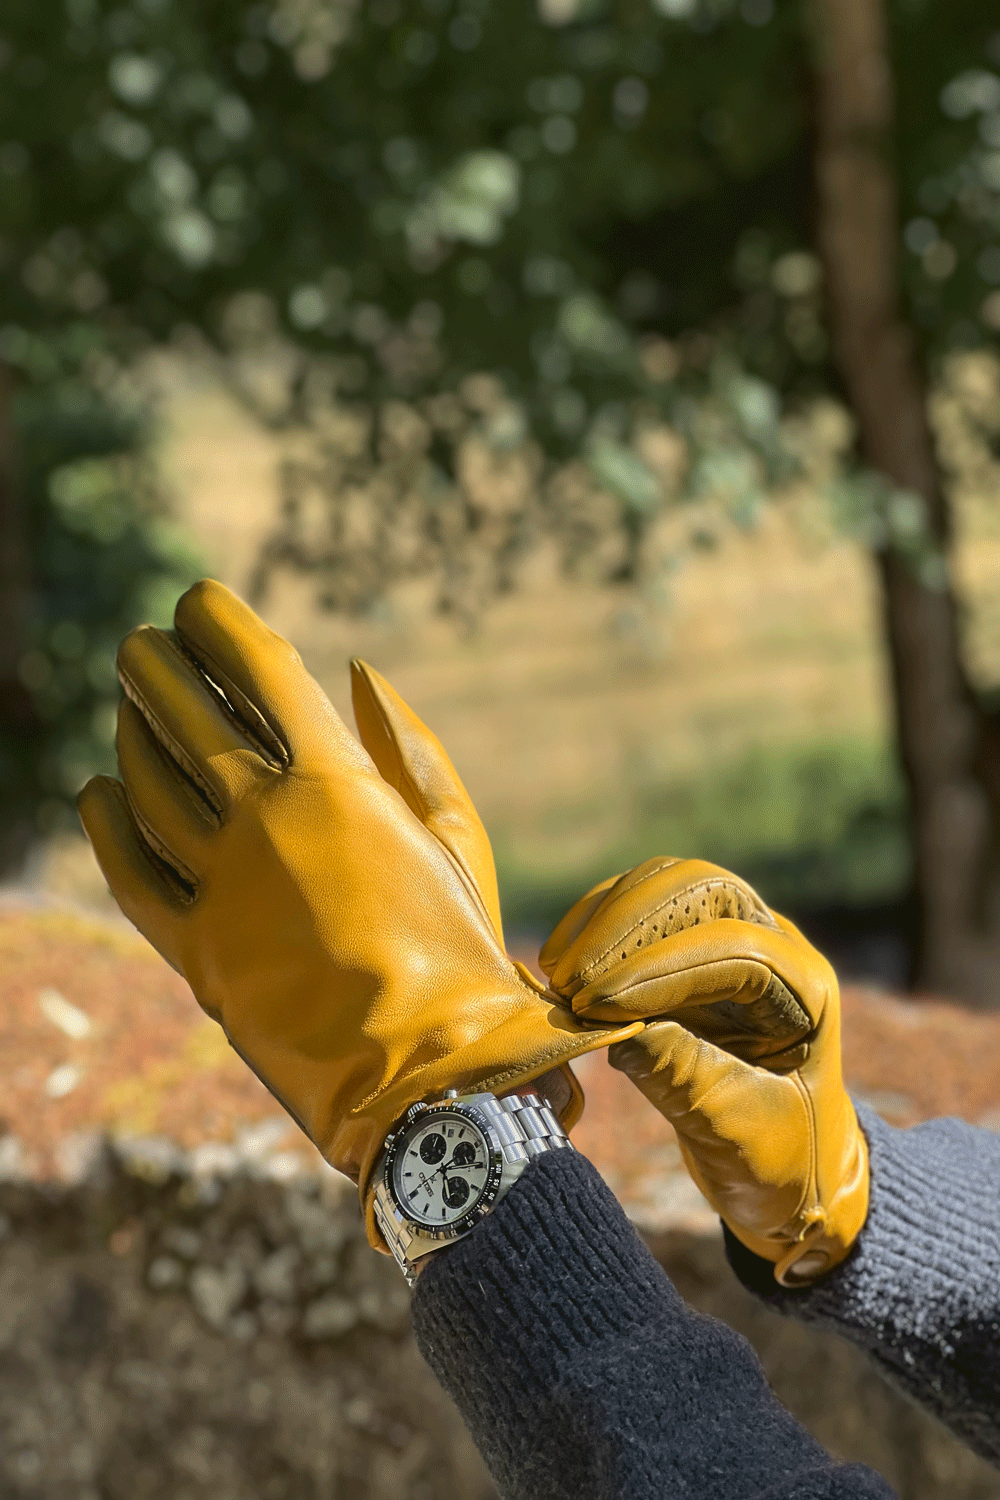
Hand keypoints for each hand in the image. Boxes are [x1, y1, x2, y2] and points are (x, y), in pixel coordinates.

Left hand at [77, 580, 642, 1247]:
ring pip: (146, 784)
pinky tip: (100, 793)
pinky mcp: (196, 949)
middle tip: (142, 644)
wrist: (430, 1076)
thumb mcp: (457, 836)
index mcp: (337, 780)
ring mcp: (221, 884)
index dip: (218, 621)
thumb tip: (359, 671)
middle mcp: (265, 818)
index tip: (197, 600)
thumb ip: (411, 747)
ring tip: (128, 707)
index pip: (258, 667)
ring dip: (130, 731)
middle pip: (184, 714)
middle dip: (155, 665)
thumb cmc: (460, 949)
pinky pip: (129, 872)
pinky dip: (107, 824)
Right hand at [540, 857, 868, 1284]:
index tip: (596, 1007)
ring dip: (605, 920)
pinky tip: (555, 962)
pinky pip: (637, 904)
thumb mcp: (737, 1132)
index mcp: (806, 988)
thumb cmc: (774, 1154)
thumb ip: (686, 1081)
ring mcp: (732, 929)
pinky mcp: (688, 937)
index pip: (737, 949)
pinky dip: (592, 923)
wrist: (783, 1159)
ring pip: (664, 884)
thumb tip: (618, 1035)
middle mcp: (776, 941)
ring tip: (558, 976)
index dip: (661, 970)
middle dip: (629, 927)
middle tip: (572, 985)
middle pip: (701, 889)